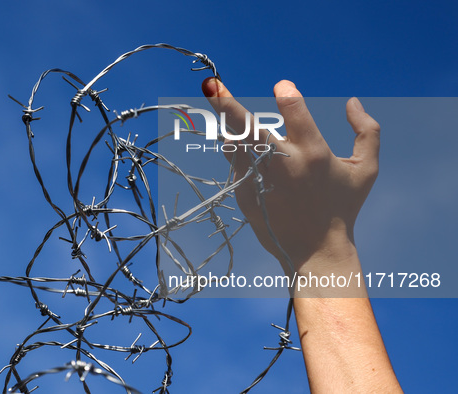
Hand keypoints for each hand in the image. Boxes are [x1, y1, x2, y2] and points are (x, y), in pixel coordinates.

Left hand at [201, 78, 380, 275]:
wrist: (315, 250)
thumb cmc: (342, 206)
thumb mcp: (366, 170)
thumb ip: (367, 132)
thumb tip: (352, 102)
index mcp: (312, 153)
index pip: (293, 111)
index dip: (286, 94)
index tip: (281, 86)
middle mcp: (282, 165)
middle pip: (248, 127)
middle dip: (226, 104)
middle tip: (210, 84)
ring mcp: (258, 180)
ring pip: (234, 144)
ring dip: (229, 126)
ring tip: (221, 107)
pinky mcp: (244, 194)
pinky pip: (235, 164)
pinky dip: (239, 154)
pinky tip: (249, 156)